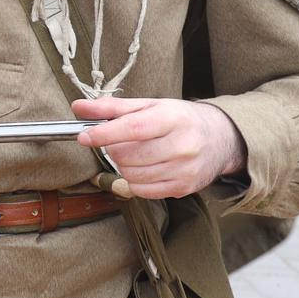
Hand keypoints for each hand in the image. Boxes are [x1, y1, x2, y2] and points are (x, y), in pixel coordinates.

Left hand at [73, 97, 244, 199]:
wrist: (221, 139)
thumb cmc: (179, 119)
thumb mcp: (149, 105)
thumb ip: (112, 107)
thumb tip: (78, 107)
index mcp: (173, 118)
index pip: (133, 128)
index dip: (105, 134)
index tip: (84, 137)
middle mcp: (183, 145)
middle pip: (129, 155)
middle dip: (114, 150)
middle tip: (118, 144)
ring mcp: (185, 169)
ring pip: (132, 175)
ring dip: (123, 167)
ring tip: (133, 155)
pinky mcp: (184, 188)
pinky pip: (142, 191)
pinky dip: (133, 182)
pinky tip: (142, 169)